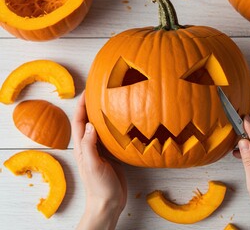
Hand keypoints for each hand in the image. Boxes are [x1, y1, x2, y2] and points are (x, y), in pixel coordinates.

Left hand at [72, 91, 126, 229]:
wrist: (109, 202)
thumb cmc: (99, 186)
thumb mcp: (93, 165)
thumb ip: (90, 146)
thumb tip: (91, 124)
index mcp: (82, 147)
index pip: (79, 121)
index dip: (82, 106)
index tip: (88, 91)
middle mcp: (90, 145)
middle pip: (89, 121)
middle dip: (93, 106)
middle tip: (101, 92)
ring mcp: (101, 150)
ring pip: (101, 128)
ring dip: (104, 115)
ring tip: (113, 102)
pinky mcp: (112, 154)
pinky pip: (112, 136)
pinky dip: (115, 127)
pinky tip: (124, 122)